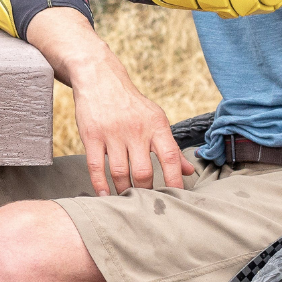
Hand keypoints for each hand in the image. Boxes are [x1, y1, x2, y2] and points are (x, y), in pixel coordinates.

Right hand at [63, 50, 185, 195]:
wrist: (100, 78)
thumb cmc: (131, 103)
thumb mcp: (155, 118)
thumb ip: (171, 147)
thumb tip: (189, 170)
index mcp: (156, 125)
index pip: (170, 157)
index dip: (175, 181)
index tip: (177, 199)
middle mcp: (136, 129)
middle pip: (143, 171)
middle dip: (146, 192)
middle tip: (146, 203)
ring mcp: (112, 133)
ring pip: (120, 172)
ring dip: (124, 190)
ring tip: (126, 199)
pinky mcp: (91, 136)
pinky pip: (96, 166)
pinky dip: (100, 184)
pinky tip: (104, 195)